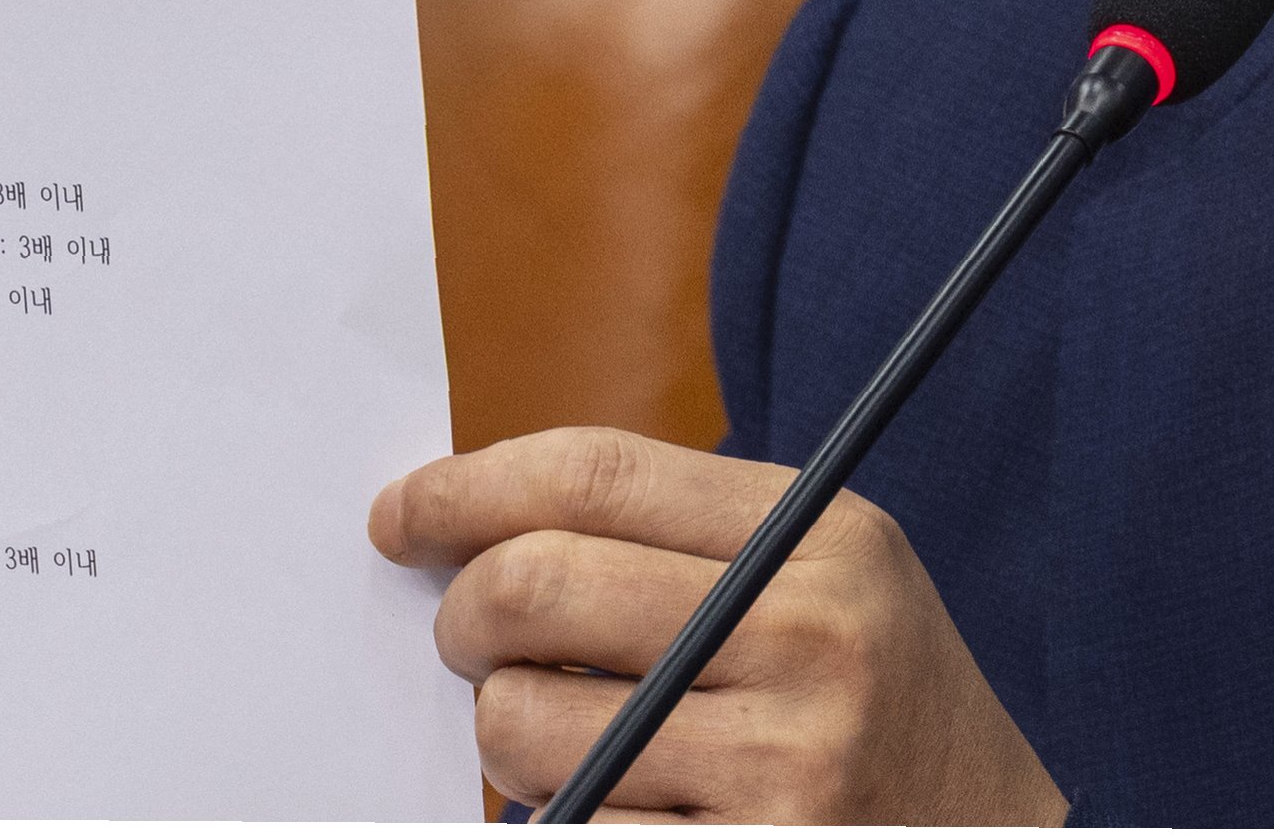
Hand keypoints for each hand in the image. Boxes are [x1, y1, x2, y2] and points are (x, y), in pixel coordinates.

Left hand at [370, 426, 1066, 824]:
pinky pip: (571, 835)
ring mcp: (778, 770)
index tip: (402, 511)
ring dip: (506, 734)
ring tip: (563, 737)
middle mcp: (803, 640)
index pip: (595, 473)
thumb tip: (476, 532)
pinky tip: (616, 808)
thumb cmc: (872, 698)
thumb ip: (677, 538)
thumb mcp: (822, 575)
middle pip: (536, 588)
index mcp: (815, 538)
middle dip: (464, 611)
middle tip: (467, 633)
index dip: (471, 485)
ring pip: (525, 727)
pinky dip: (560, 825)